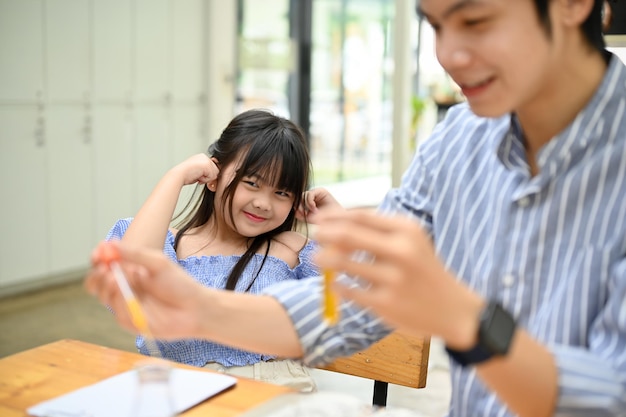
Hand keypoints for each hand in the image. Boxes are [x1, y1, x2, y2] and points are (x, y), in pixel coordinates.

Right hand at [85, 241, 209, 338]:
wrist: (196, 308)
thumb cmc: (180, 284)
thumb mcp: (157, 263)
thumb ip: (134, 254)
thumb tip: (109, 243)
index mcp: (130, 272)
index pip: (105, 265)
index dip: (98, 259)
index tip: (98, 254)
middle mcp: (125, 288)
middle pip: (97, 282)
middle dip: (97, 274)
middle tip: (105, 268)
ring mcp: (127, 306)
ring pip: (104, 296)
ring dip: (106, 286)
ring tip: (115, 277)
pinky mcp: (131, 322)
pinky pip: (117, 312)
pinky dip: (120, 302)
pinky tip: (127, 295)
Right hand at [170, 153, 219, 186]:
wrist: (179, 175)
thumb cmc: (185, 175)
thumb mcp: (197, 170)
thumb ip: (205, 170)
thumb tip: (213, 176)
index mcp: (201, 157)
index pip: (212, 168)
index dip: (206, 174)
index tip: (198, 175)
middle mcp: (204, 157)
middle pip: (215, 170)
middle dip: (207, 176)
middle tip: (197, 176)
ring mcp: (206, 160)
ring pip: (215, 174)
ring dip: (206, 178)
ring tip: (197, 176)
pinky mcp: (207, 165)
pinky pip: (212, 177)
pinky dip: (205, 180)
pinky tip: (198, 177)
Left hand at [296, 187, 342, 223]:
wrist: (337, 221)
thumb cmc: (324, 221)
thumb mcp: (309, 218)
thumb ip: (300, 214)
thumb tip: (294, 208)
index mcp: (308, 203)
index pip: (297, 202)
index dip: (297, 208)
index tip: (301, 215)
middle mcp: (312, 197)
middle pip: (299, 198)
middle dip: (300, 206)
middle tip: (304, 214)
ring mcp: (316, 193)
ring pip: (303, 195)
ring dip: (306, 205)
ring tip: (313, 212)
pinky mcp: (321, 191)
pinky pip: (309, 193)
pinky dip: (309, 201)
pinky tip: (314, 208)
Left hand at [313, 209, 482, 347]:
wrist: (454, 310)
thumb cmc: (425, 271)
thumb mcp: (412, 241)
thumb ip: (379, 230)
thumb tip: (336, 222)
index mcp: (407, 230)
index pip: (360, 216)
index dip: (333, 216)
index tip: (317, 219)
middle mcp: (401, 251)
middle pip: (348, 235)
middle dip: (324, 234)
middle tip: (313, 236)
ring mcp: (394, 279)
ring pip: (343, 263)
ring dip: (324, 260)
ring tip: (318, 259)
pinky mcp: (386, 304)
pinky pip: (349, 290)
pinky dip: (337, 285)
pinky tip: (336, 283)